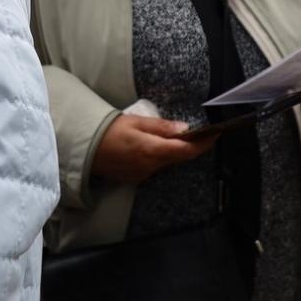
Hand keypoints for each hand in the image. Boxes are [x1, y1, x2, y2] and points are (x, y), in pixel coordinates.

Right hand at [91, 114, 215, 185]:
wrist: (84, 149)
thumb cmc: (108, 131)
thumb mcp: (136, 122)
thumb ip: (162, 127)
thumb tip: (185, 128)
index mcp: (153, 151)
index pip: (187, 150)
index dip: (205, 143)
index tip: (217, 133)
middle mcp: (151, 167)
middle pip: (179, 157)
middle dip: (191, 146)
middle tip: (203, 132)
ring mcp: (143, 175)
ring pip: (167, 163)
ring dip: (175, 152)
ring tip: (179, 138)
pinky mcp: (135, 178)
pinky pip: (155, 167)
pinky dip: (160, 157)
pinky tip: (156, 147)